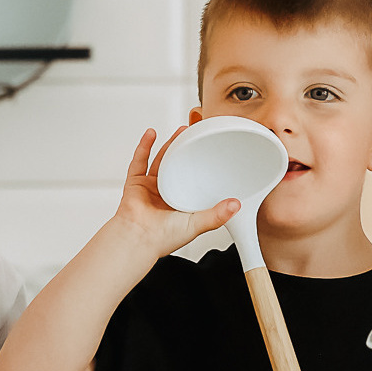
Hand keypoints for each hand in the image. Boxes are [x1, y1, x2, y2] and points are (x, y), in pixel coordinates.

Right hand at [108, 126, 243, 259]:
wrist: (138, 239)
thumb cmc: (163, 238)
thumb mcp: (197, 225)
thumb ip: (217, 215)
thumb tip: (236, 205)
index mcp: (181, 203)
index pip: (194, 181)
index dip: (202, 167)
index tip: (212, 153)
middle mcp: (166, 193)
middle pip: (177, 165)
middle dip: (187, 150)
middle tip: (198, 135)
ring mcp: (150, 187)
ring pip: (160, 160)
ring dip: (170, 144)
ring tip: (181, 131)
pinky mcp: (135, 183)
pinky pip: (139, 161)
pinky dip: (144, 147)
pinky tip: (151, 134)